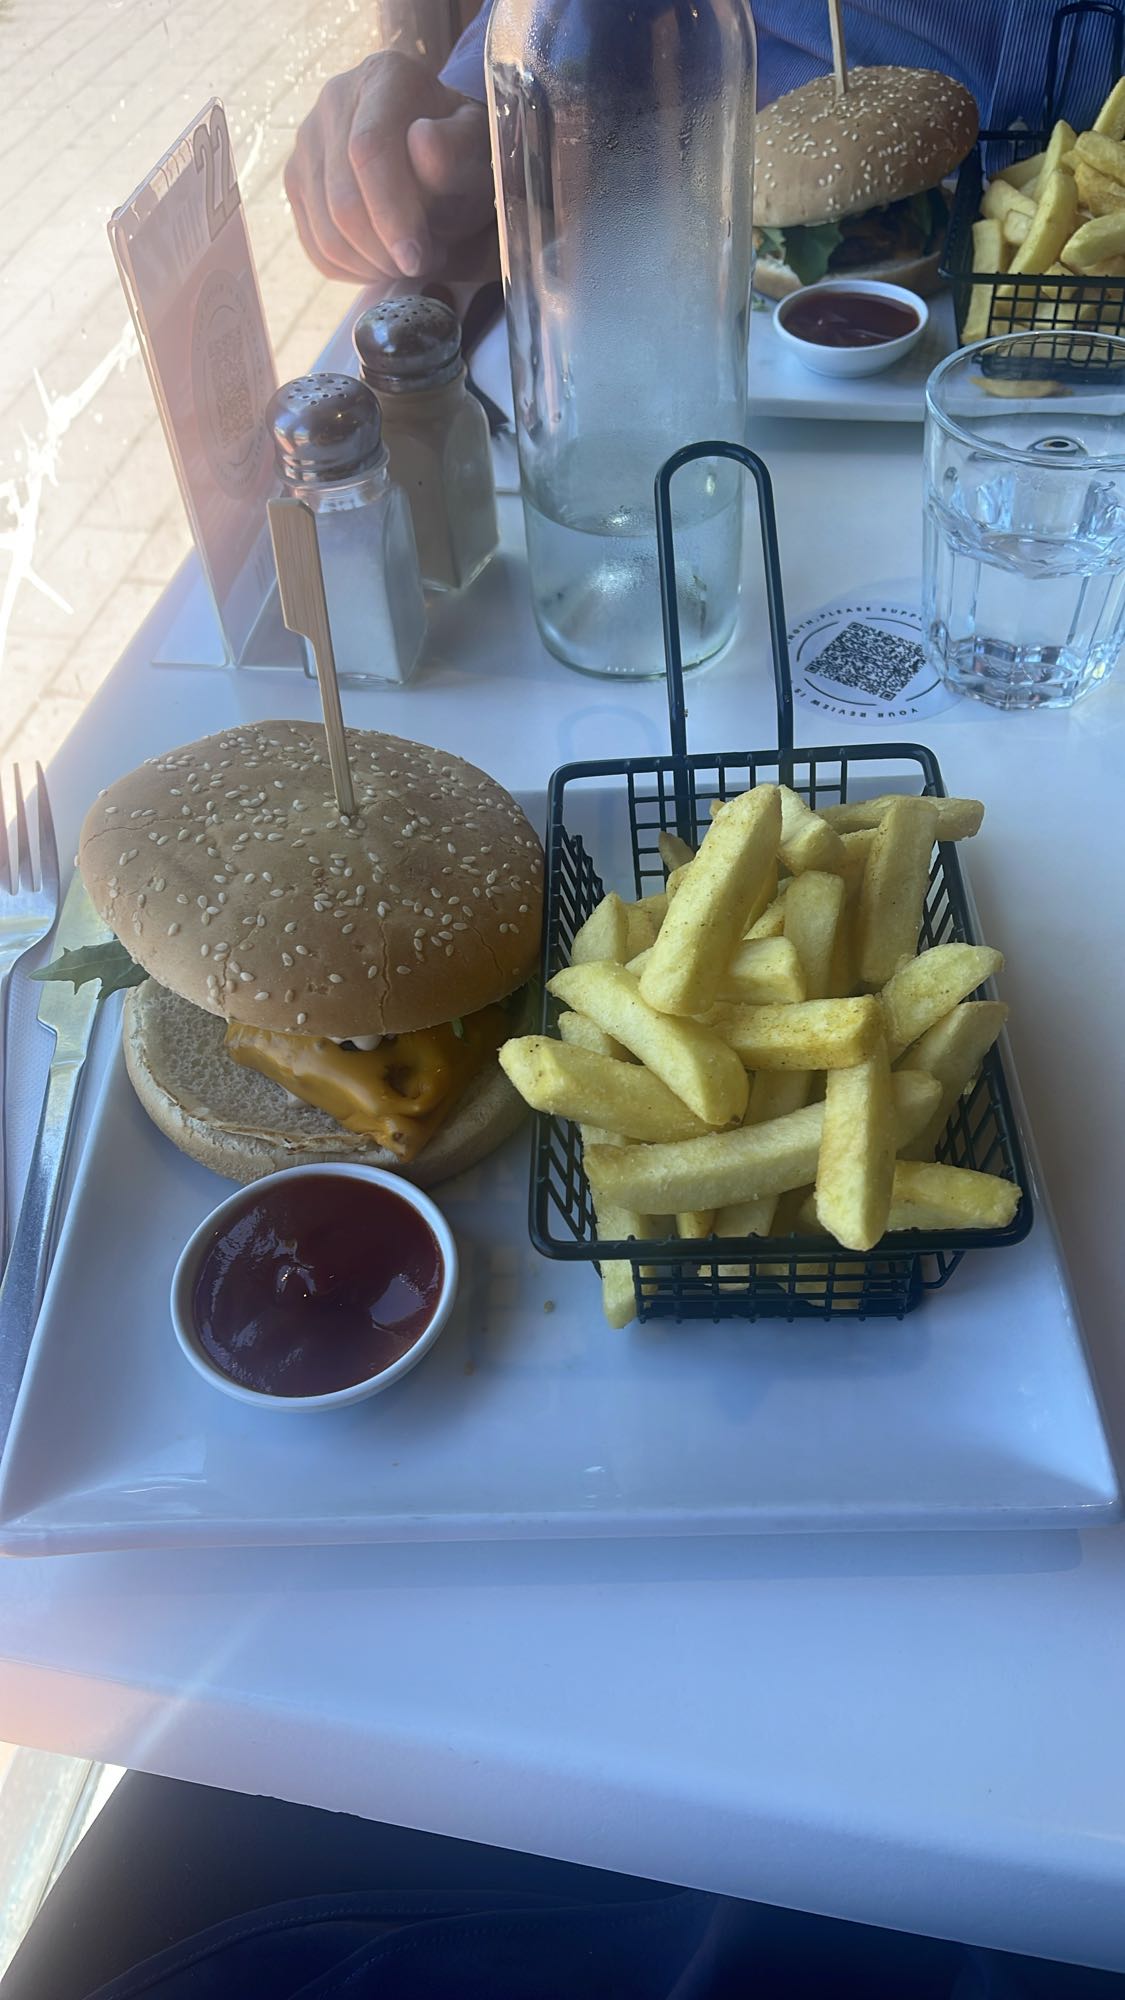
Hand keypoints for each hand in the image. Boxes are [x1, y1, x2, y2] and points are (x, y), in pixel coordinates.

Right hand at [285, 52, 495, 285]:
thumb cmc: (459, 151)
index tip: (416, 257)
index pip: (369, 150)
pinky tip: (383, 262)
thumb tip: (422, 142)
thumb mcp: (474, 148)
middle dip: (384, 251)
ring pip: (326, 232)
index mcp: (384, 76)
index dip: (390, 213)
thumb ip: (456, 148)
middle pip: (342, 199)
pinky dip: (351, 271)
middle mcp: (335, 98)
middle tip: (423, 263)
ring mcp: (307, 140)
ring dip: (371, 266)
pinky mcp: (296, 180)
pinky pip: (316, 248)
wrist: (435, 153)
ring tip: (408, 260)